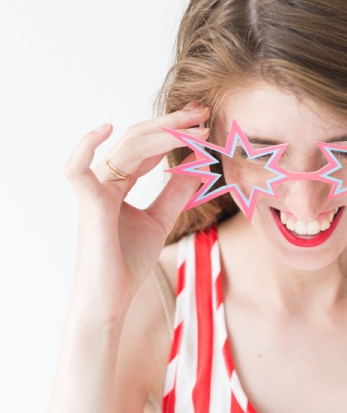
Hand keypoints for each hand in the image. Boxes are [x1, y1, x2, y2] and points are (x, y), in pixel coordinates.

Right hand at [63, 107, 207, 327]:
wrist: (111, 301)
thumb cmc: (126, 264)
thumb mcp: (159, 220)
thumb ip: (175, 192)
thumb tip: (198, 165)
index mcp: (118, 183)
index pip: (147, 146)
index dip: (174, 131)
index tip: (203, 121)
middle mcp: (105, 181)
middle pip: (138, 138)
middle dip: (172, 122)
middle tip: (202, 111)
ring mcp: (95, 191)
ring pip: (128, 147)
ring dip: (163, 132)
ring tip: (194, 126)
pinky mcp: (89, 205)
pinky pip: (77, 169)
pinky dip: (86, 145)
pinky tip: (106, 128)